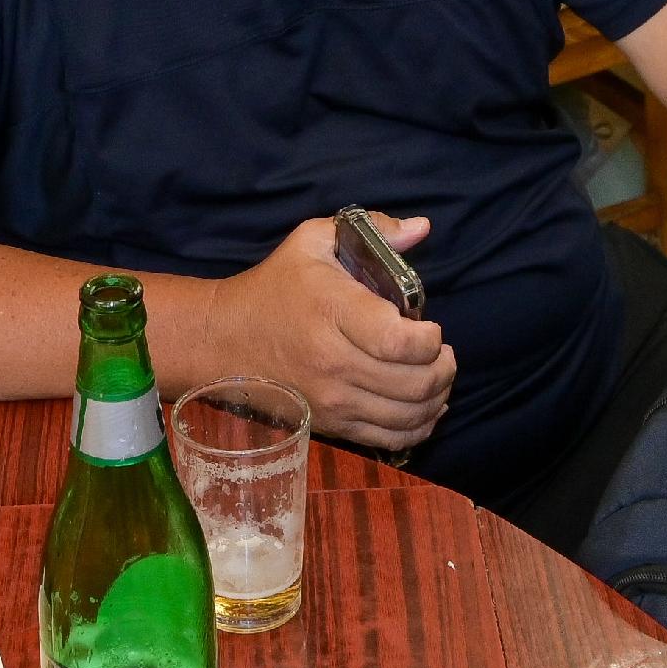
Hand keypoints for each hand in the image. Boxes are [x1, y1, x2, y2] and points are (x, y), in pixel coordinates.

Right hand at [204, 215, 453, 452]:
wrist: (223, 340)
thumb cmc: (275, 287)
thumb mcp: (313, 241)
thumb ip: (373, 230)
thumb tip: (421, 228)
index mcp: (333, 314)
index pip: (398, 342)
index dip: (429, 341)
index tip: (431, 328)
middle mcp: (334, 364)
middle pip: (413, 383)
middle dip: (443, 368)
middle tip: (443, 353)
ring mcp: (332, 402)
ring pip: (408, 416)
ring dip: (436, 397)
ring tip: (437, 375)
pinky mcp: (331, 426)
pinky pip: (389, 440)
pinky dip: (418, 427)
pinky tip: (425, 407)